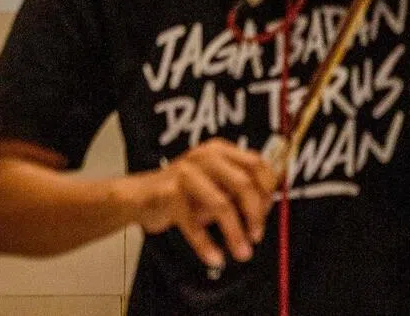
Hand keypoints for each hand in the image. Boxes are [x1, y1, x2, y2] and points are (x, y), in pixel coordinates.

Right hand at [131, 138, 277, 269]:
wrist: (141, 196)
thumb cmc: (184, 192)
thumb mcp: (214, 183)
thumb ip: (237, 188)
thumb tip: (268, 205)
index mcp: (221, 150)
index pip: (256, 164)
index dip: (267, 190)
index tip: (268, 213)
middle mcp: (205, 156)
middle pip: (243, 183)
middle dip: (255, 213)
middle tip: (257, 236)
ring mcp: (186, 173)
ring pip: (221, 204)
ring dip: (235, 233)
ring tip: (242, 253)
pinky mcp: (169, 194)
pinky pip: (193, 224)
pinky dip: (207, 245)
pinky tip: (216, 258)